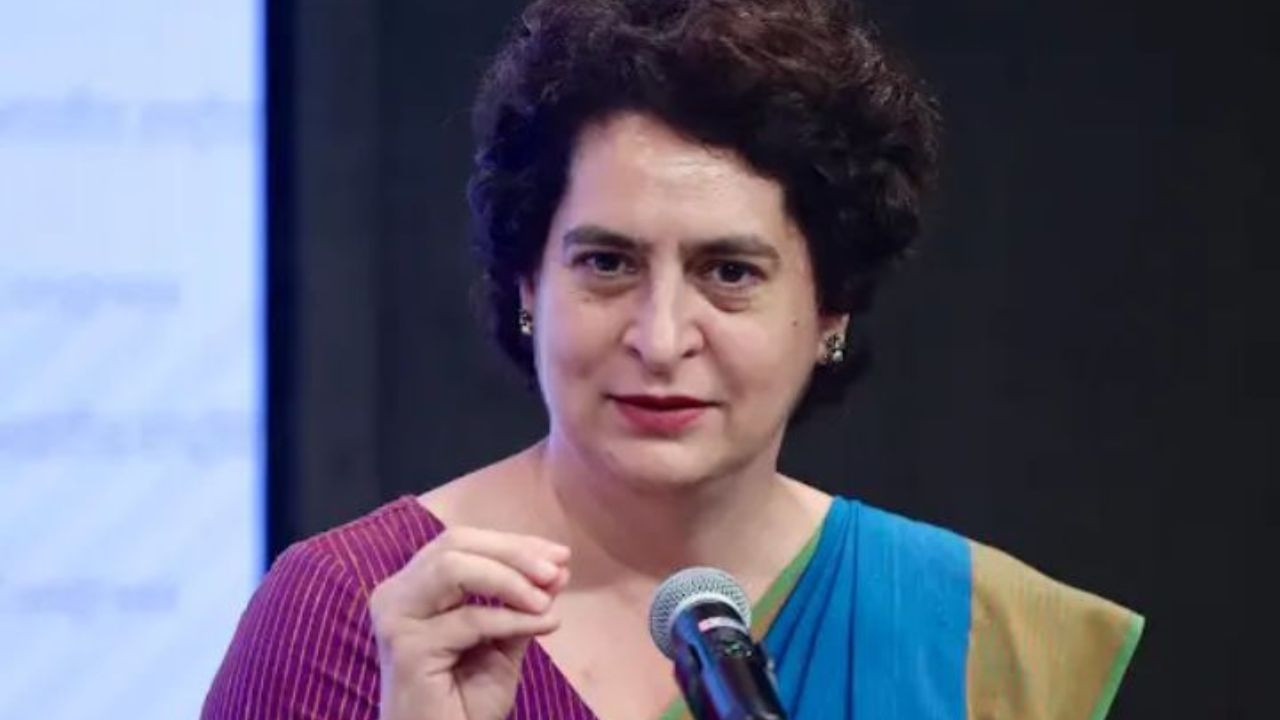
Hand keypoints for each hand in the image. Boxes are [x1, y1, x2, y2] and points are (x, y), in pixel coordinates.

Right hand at [369, 526, 570, 719]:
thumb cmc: (465, 705)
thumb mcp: (503, 645)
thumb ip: (523, 605)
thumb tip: (558, 568)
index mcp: (414, 588)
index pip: (461, 543)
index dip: (512, 544)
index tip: (560, 556)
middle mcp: (396, 595)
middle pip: (455, 544)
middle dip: (513, 552)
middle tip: (556, 571)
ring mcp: (397, 619)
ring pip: (454, 568)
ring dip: (509, 578)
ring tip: (546, 600)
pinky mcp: (407, 648)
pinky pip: (470, 619)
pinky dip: (512, 619)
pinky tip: (543, 625)